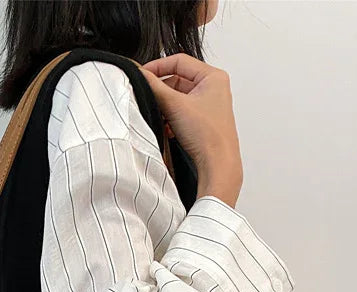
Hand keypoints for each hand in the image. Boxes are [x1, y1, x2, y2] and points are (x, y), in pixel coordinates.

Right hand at [140, 54, 242, 206]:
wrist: (217, 164)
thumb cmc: (208, 136)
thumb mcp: (175, 105)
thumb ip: (154, 87)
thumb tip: (139, 74)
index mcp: (213, 77)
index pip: (179, 61)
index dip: (157, 67)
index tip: (141, 75)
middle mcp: (212, 88)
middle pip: (177, 79)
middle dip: (160, 90)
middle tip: (147, 97)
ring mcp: (208, 105)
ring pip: (177, 97)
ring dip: (164, 106)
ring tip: (158, 115)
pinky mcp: (202, 121)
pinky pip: (180, 112)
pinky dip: (170, 118)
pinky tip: (166, 128)